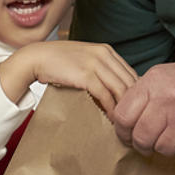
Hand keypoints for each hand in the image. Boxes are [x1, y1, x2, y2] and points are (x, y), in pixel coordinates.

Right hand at [10, 41, 138, 112]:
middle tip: (136, 120)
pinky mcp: (86, 75)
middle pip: (130, 82)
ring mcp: (96, 64)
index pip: (131, 73)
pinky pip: (106, 95)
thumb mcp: (85, 59)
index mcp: (106, 50)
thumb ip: (101, 69)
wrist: (36, 58)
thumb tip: (116, 90)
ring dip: (125, 109)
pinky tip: (113, 120)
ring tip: (127, 123)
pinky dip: (112, 109)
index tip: (137, 108)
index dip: (137, 93)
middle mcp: (104, 54)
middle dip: (136, 102)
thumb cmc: (59, 62)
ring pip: (121, 90)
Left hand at [109, 55, 174, 161]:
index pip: (122, 115)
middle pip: (140, 137)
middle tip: (149, 142)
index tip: (128, 133)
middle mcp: (168, 101)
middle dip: (142, 144)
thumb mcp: (171, 74)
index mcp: (156, 82)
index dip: (122, 129)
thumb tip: (123, 117)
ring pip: (161, 149)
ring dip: (166, 147)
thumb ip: (147, 93)